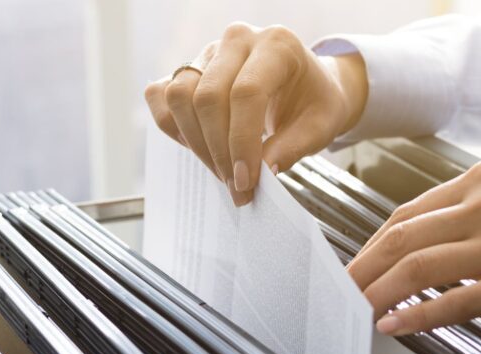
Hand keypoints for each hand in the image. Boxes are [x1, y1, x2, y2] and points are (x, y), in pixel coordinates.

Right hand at [144, 22, 367, 204]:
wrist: (307, 87)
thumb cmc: (314, 103)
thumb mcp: (319, 127)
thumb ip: (292, 148)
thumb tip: (261, 173)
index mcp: (277, 45)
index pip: (246, 92)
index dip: (241, 142)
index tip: (246, 181)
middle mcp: (238, 40)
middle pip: (208, 96)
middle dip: (218, 151)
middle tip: (236, 186)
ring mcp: (208, 52)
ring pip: (179, 96)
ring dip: (196, 144)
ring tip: (221, 171)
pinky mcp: (188, 68)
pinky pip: (161, 96)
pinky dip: (174, 128)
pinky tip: (200, 147)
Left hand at [347, 161, 480, 335]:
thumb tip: (443, 232)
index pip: (408, 212)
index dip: (373, 241)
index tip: (359, 261)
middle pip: (400, 238)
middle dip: (361, 267)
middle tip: (338, 289)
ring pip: (418, 267)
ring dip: (378, 292)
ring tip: (356, 309)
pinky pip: (457, 301)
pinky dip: (418, 315)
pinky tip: (397, 325)